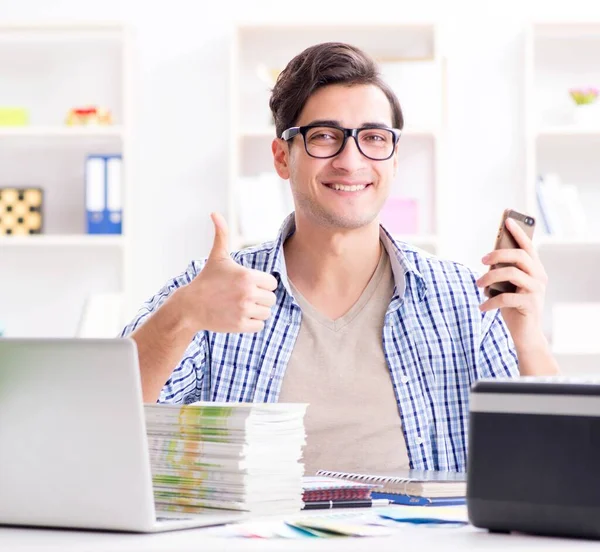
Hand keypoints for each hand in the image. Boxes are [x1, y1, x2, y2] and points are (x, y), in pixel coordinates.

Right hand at [178, 212, 277, 332]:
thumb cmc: (207, 280)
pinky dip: (252, 323)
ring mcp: (244, 310)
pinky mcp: (240, 325)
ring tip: (241, 306)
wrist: (190, 306)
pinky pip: (259, 326)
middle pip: (271, 299)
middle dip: (260, 298)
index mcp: (247, 276)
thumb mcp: (217, 256)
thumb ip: (222, 234)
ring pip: (267, 313)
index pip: (272, 283)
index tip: (248, 284)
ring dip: (257, 311)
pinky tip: (239, 316)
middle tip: (243, 296)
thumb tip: (214, 213)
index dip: (262, 284)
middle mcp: (247, 293)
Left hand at [476, 218, 548, 349]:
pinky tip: (482, 307)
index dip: (518, 232)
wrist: (526, 334)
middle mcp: (539, 277)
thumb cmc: (514, 307)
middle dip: (498, 254)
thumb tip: (487, 261)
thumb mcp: (508, 287)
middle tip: (482, 261)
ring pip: (511, 274)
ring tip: (477, 284)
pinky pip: (505, 298)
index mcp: (535, 269)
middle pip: (519, 256)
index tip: (507, 220)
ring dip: (489, 278)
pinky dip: (490, 301)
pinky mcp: (530, 305)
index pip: (528, 246)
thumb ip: (503, 272)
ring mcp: (536, 290)